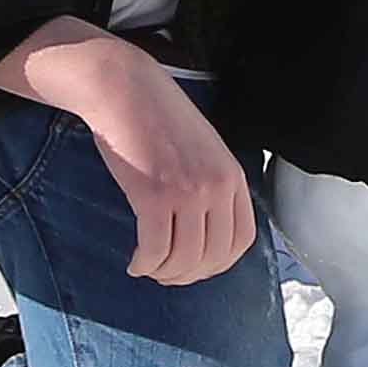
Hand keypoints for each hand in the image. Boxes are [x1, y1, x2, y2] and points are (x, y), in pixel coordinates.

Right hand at [0, 19, 259, 283]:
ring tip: (148, 267)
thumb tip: (206, 233)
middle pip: (213, 257)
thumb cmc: (158, 119)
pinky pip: (154, 250)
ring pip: (184, 259)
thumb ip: (212, 185)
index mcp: (233, 176)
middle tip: (166, 274)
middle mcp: (217, 186)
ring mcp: (188, 191)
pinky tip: (135, 263)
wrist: (126, 90)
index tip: (195, 268)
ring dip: (163, 273)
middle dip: (187, 275)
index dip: (217, 264)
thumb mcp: (203, 150)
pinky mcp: (154, 195)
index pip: (241, 240)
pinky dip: (144, 264)